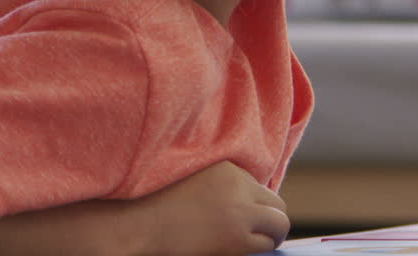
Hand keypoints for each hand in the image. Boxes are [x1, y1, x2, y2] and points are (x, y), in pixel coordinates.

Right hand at [137, 161, 289, 255]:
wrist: (138, 224)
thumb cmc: (158, 204)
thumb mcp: (195, 180)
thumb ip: (224, 185)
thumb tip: (249, 202)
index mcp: (229, 170)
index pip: (263, 189)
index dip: (259, 206)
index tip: (248, 217)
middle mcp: (240, 188)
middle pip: (279, 206)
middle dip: (273, 221)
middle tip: (261, 233)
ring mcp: (240, 214)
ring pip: (278, 227)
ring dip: (269, 237)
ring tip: (256, 244)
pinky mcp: (235, 239)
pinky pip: (262, 246)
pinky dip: (257, 249)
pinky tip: (240, 249)